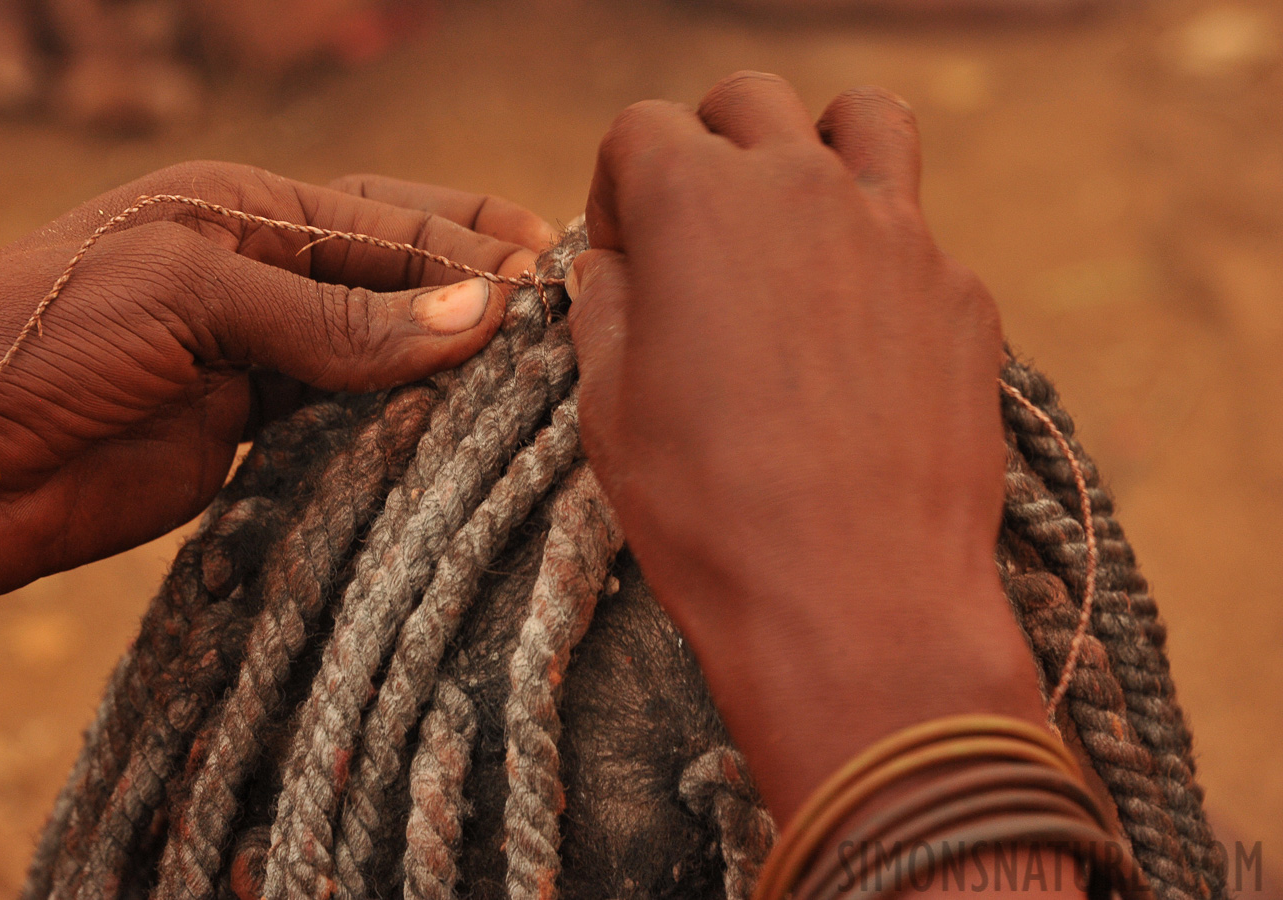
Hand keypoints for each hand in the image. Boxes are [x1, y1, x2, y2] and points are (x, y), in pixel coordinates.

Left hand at [0, 163, 549, 696]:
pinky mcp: (245, 437)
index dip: (469, 246)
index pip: (384, 220)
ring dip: (447, 362)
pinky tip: (455, 431)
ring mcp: (253, 358)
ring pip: (379, 350)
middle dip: (475, 285)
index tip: (548, 280)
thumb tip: (476, 317)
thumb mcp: (189, 300)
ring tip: (530, 378)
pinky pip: (345, 422)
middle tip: (562, 311)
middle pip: (393, 272)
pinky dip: (401, 425)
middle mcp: (254, 275)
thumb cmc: (36, 340)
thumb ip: (333, 318)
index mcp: (237, 209)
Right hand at [567, 73, 1045, 817]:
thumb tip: (615, 268)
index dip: (619, 185)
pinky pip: (916, 235)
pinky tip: (858, 343)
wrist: (854, 601)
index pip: (644, 128)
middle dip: (711, 144)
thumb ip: (606, 307)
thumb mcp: (610, 408)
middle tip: (699, 227)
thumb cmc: (709, 511)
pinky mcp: (960, 294)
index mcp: (697, 204)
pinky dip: (878, 258)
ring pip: (866, 121)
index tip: (622, 249)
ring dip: (820, 147)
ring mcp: (899, 234)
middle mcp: (804, 191)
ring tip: (800, 220)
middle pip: (751, 101)